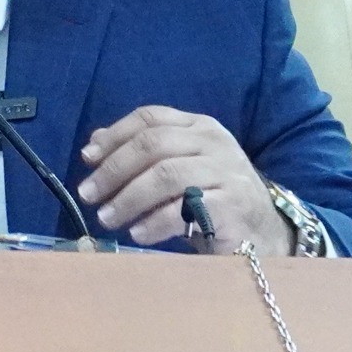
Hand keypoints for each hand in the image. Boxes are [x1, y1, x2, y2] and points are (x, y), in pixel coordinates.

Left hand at [77, 107, 287, 254]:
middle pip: (153, 144)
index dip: (114, 136)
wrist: (264, 232)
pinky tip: (138, 233)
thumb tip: (94, 145)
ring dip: (128, 198)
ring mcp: (226, 172)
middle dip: (114, 169)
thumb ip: (144, 154)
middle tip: (89, 194)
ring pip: (165, 175)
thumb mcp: (181, 167)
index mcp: (200, 126)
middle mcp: (214, 143)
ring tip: (107, 218)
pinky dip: (154, 222)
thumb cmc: (214, 198)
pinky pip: (184, 209)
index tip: (87, 158)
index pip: (150, 117)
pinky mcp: (232, 205)